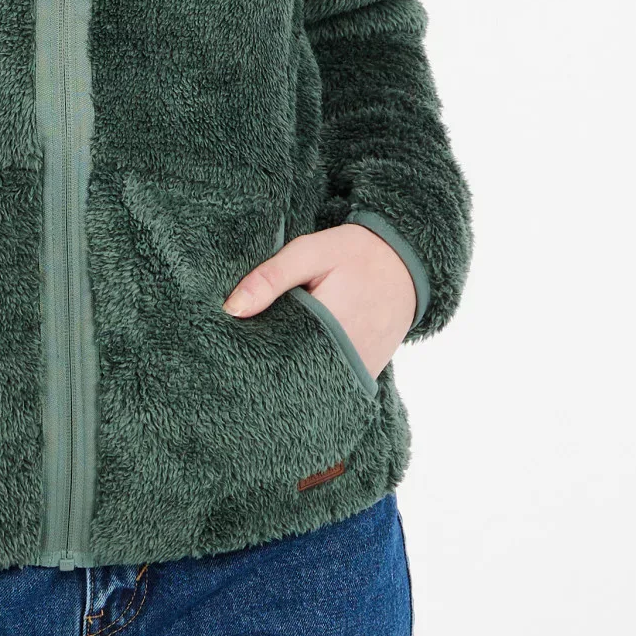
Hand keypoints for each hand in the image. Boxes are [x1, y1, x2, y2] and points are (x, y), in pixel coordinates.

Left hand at [223, 223, 415, 381]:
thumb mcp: (310, 252)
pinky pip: (331, 383)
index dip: (251, 353)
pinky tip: (294, 361)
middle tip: (239, 358)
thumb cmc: (355, 253)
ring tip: (264, 363)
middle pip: (292, 374)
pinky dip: (311, 374)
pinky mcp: (366, 374)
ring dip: (289, 374)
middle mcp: (349, 357)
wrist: (406, 263)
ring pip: (311, 383)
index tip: (229, 350)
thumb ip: (270, 278)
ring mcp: (360, 370)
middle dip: (266, 367)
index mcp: (331, 325)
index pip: (277, 353)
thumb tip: (231, 309)